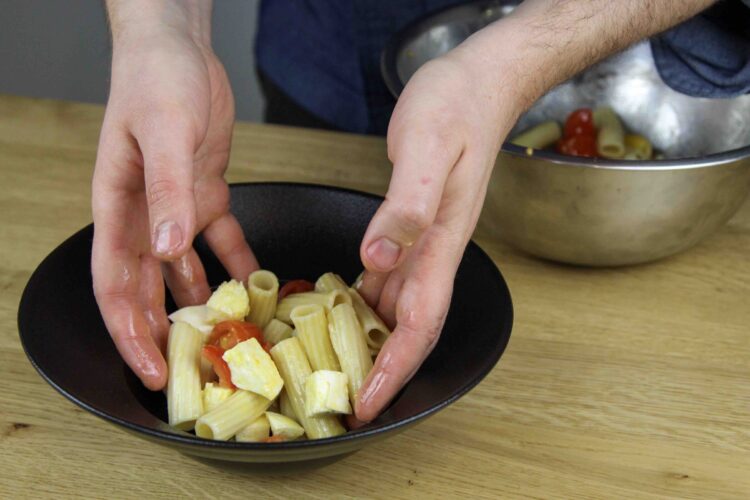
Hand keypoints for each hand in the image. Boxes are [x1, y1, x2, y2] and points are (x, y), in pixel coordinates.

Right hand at [92, 9, 256, 390]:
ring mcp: (175, 207)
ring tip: (226, 337)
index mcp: (119, 207)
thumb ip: (166, 189)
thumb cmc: (156, 79)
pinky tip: (259, 287)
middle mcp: (144, 216)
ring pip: (183, 271)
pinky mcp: (205, 192)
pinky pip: (223, 240)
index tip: (148, 368)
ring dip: (201, 305)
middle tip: (188, 373)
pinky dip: (238, 264)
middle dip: (162, 334)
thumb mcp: (164, 131)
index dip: (128, 331)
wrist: (178, 47)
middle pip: (146, 289)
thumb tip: (169, 247)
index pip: (115, 284)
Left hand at [354, 50, 522, 420]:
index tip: (370, 403)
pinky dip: (362, 299)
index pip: (420, 323)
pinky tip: (337, 305)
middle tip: (346, 402)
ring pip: (396, 306)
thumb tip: (378, 260)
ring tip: (335, 366)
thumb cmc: (458, 106)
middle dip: (382, 370)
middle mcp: (434, 250)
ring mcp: (424, 239)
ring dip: (370, 341)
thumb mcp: (427, 150)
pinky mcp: (412, 223)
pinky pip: (386, 276)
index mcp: (441, 242)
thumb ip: (406, 208)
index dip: (395, 368)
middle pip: (409, 327)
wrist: (479, 80)